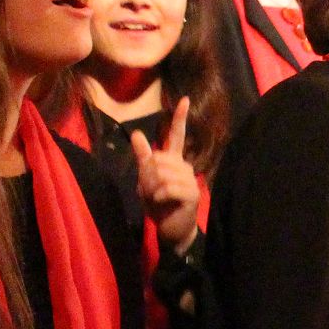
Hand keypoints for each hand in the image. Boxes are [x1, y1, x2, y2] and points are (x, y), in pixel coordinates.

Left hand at [129, 99, 204, 253]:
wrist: (172, 229)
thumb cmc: (160, 204)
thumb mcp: (146, 180)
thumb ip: (144, 158)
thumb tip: (137, 134)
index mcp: (175, 162)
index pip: (178, 136)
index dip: (180, 118)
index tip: (184, 99)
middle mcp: (185, 167)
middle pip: (158, 159)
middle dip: (146, 176)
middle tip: (149, 192)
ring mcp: (190, 180)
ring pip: (162, 173)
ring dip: (151, 187)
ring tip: (155, 198)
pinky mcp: (191, 194)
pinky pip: (168, 187)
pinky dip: (158, 195)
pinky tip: (160, 201)